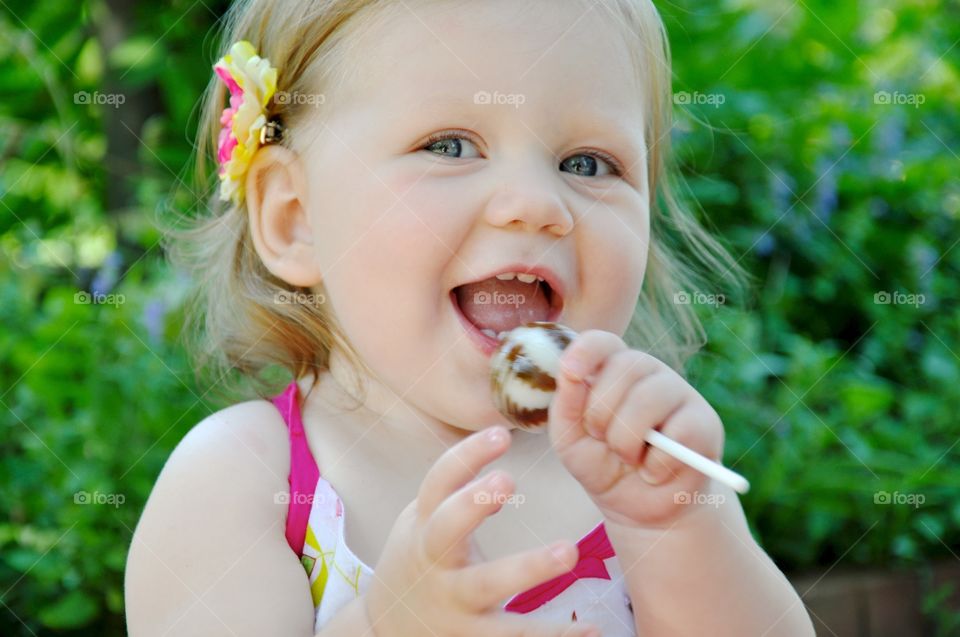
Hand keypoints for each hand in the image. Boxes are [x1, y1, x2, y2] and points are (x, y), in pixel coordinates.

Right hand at [365, 426, 600, 636]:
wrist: (384, 630)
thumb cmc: (418, 562)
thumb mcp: (424, 523)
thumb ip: (457, 496)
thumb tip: (498, 470)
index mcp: (424, 524)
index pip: (439, 482)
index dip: (466, 456)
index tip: (501, 433)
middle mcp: (434, 560)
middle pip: (448, 528)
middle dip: (473, 503)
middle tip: (507, 479)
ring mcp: (452, 601)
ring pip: (488, 585)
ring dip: (529, 568)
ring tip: (570, 550)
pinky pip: (515, 635)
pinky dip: (553, 634)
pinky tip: (592, 628)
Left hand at [547, 330, 725, 529]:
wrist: (638, 510)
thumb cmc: (602, 466)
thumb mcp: (571, 439)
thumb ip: (567, 404)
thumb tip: (569, 373)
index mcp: (612, 369)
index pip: (602, 342)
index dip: (585, 351)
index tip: (570, 373)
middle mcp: (647, 373)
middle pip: (622, 367)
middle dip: (601, 416)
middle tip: (605, 441)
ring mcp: (679, 393)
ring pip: (647, 401)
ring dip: (626, 444)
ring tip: (630, 459)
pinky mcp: (705, 423)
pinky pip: (677, 435)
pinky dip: (656, 465)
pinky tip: (655, 471)